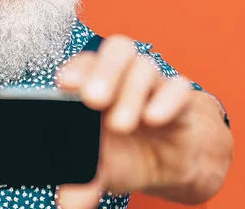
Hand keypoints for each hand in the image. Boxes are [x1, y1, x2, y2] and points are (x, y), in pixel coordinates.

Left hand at [55, 35, 200, 208]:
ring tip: (120, 125)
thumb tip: (67, 205)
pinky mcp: (180, 101)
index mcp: (95, 84)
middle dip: (104, 72)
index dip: (75, 69)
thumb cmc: (122, 154)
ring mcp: (153, 85)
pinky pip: (178, 88)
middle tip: (92, 100)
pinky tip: (153, 118)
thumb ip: (82, 181)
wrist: (166, 165)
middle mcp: (123, 77)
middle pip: (116, 50)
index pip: (85, 63)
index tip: (64, 85)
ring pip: (145, 66)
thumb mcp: (99, 169)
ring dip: (131, 92)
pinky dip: (167, 100)